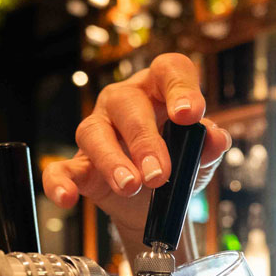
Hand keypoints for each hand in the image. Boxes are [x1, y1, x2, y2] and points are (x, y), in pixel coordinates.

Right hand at [40, 53, 232, 237]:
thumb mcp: (200, 158)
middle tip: (160, 173)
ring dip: (111, 161)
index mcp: (159, 89)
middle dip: (144, 140)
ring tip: (130, 186)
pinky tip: (67, 197)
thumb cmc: (179, 165)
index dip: (180, 88)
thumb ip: (208, 147)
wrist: (156, 205)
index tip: (190, 115)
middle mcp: (124, 102)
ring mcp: (98, 130)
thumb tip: (216, 138)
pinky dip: (60, 182)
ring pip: (94, 133)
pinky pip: (61, 168)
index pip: (169, 70)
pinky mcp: (80, 164)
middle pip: (128, 105)